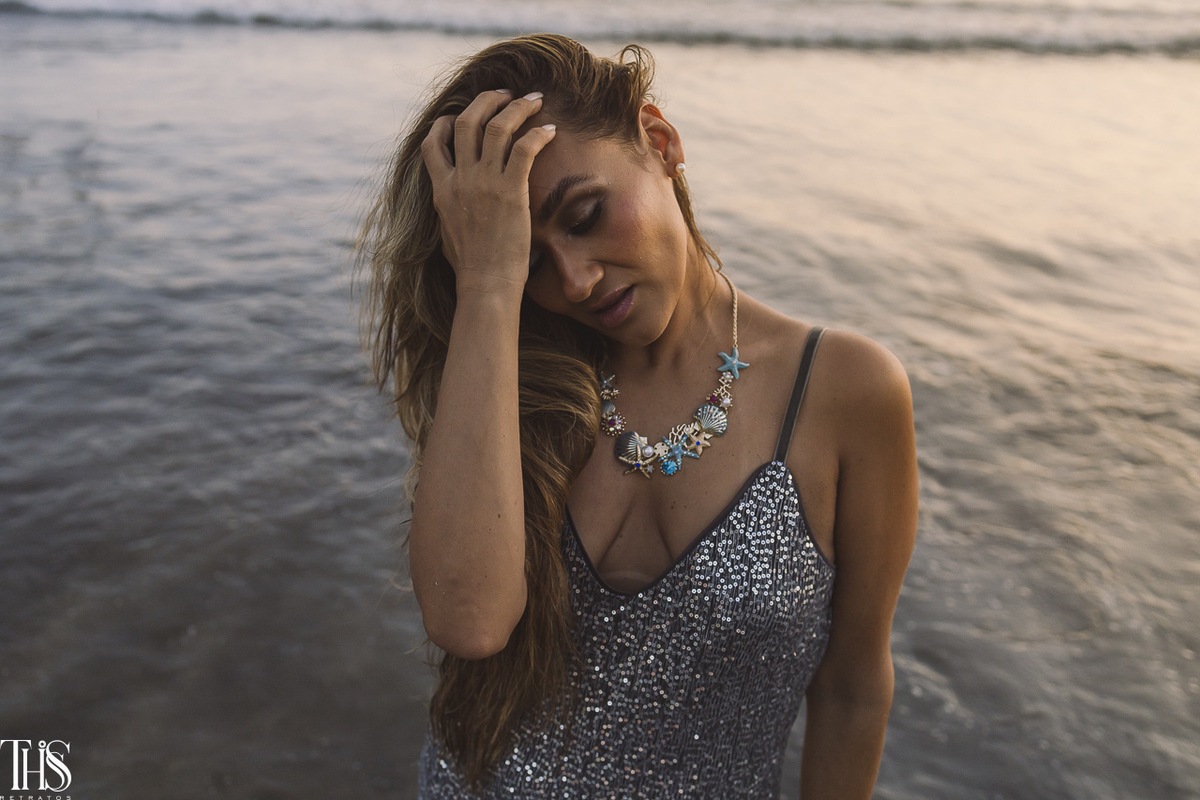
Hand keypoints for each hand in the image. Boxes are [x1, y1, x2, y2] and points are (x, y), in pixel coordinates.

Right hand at [421, 89, 556, 298]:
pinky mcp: (510, 191)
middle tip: (505, 94)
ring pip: (497, 126)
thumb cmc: (471, 268)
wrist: (485, 283)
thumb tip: (451, 206)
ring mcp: (484, 183)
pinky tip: (550, 131)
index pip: (434, 141)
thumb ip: (448, 210)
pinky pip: (524, 147)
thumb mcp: (447, 233)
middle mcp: (460, 179)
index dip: (447, 121)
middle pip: (467, 121)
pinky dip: (538, 133)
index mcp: (441, 189)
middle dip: (486, 100)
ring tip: (534, 100)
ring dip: (517, 107)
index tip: (462, 114)